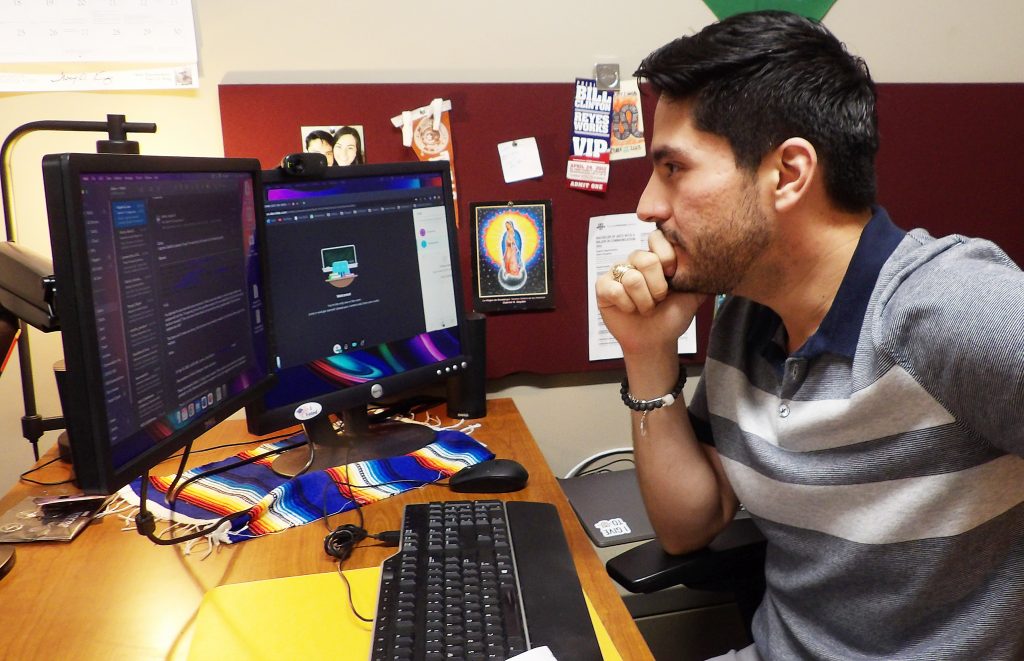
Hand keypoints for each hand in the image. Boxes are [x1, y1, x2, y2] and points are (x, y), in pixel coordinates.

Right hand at [596, 229, 704, 356]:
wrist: (656, 340)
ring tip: (645, 308)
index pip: (656, 238)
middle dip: (657, 288)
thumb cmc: (672, 316)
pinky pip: (613, 288)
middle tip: (659, 299)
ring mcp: (617, 272)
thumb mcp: (692, 295)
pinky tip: (629, 310)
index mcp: (656, 257)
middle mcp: (635, 261)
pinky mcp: (602, 287)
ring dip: (643, 301)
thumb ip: (702, 276)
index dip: (667, 258)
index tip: (672, 277)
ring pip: (632, 278)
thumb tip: (718, 260)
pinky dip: (626, 305)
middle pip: (645, 259)